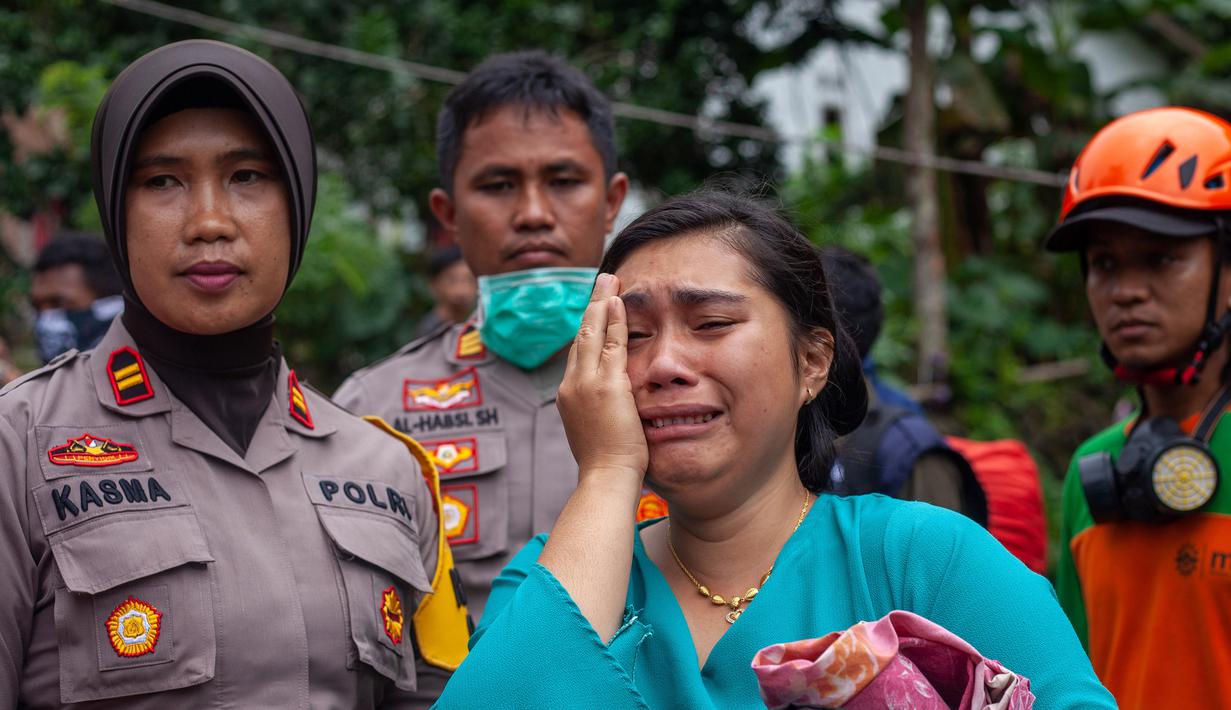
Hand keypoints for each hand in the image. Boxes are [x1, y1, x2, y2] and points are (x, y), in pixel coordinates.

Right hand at [557, 273, 648, 485]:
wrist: (605, 479)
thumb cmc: (606, 466)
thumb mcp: (597, 433)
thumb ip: (600, 413)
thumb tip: (610, 410)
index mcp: (568, 398)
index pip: (578, 356)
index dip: (587, 331)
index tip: (595, 314)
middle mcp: (571, 386)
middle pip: (580, 337)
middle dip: (591, 308)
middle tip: (601, 282)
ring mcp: (586, 384)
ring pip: (592, 334)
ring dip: (602, 305)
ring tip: (609, 281)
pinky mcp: (606, 385)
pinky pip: (612, 345)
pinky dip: (615, 321)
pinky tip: (619, 302)